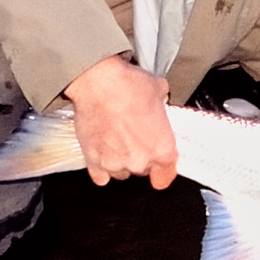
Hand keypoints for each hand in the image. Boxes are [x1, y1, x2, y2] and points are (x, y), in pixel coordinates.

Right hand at [61, 56, 180, 185]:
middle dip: (139, 157)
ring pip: (120, 173)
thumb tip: (160, 103)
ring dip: (119, 161)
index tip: (158, 165)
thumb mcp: (160, 91)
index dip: (162, 169)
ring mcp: (115, 164)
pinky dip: (100, 167)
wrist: (98, 83)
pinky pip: (100, 176)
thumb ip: (163, 106)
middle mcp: (140, 161)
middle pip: (142, 170)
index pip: (166, 175)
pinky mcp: (93, 161)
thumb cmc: (129, 85)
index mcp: (162, 149)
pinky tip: (101, 152)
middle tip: (133, 138)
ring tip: (115, 141)